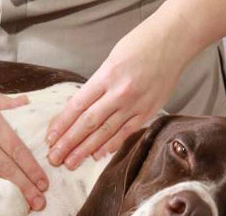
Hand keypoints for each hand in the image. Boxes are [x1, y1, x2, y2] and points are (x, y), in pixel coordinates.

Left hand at [47, 18, 181, 169]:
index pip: (77, 106)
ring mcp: (135, 104)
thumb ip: (98, 84)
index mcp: (106, 75)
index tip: (51, 138)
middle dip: (69, 143)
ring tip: (72, 163)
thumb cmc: (140, 45)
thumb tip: (82, 108)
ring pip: (106, 132)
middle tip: (55, 158)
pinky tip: (98, 155)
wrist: (174, 40)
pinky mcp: (149, 111)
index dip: (62, 124)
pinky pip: (127, 132)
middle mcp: (119, 92)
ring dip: (86, 150)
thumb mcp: (111, 59)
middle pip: (88, 123)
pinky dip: (112, 145)